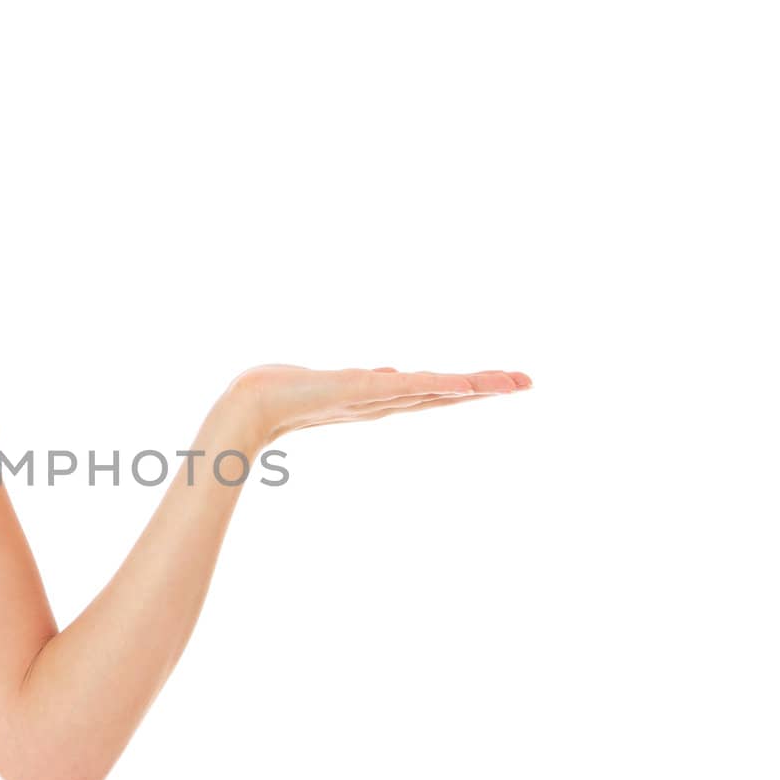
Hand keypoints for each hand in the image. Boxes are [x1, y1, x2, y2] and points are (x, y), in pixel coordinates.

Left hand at [229, 364, 531, 446]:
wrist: (253, 404)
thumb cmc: (287, 393)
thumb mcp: (339, 382)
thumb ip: (369, 381)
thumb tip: (391, 375)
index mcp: (382, 400)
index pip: (437, 393)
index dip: (471, 389)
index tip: (508, 383)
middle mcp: (385, 403)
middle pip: (447, 395)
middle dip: (487, 388)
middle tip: (527, 383)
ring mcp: (376, 399)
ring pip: (436, 392)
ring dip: (475, 387)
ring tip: (512, 382)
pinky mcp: (362, 390)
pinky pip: (408, 388)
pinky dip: (438, 387)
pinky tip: (465, 384)